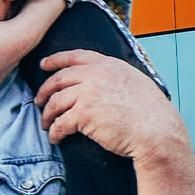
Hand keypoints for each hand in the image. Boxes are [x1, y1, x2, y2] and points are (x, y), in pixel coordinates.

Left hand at [33, 50, 188, 160]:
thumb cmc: (151, 113)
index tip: (44, 64)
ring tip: (45, 124)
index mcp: (108, 65)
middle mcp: (96, 75)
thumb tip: (104, 83)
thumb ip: (116, 77)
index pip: (75, 56)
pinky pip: (60, 123)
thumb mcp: (135, 82)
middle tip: (38, 101)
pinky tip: (54, 137)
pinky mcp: (84, 115)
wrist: (156, 131)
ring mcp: (88, 94)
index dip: (56, 60)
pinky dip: (54, 132)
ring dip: (47, 114)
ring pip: (56, 101)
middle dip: (44, 90)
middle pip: (59, 79)